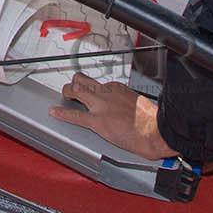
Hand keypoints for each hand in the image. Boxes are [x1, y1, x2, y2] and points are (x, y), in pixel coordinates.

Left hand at [49, 73, 176, 159]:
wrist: (157, 132)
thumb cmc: (153, 120)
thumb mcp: (138, 102)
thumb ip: (125, 101)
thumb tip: (123, 106)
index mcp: (117, 88)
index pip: (98, 84)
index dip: (92, 90)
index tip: (91, 94)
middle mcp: (106, 93)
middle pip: (82, 80)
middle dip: (73, 84)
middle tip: (71, 91)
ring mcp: (100, 106)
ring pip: (75, 90)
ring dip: (67, 93)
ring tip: (64, 97)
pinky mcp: (98, 122)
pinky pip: (75, 116)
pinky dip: (62, 114)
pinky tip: (54, 113)